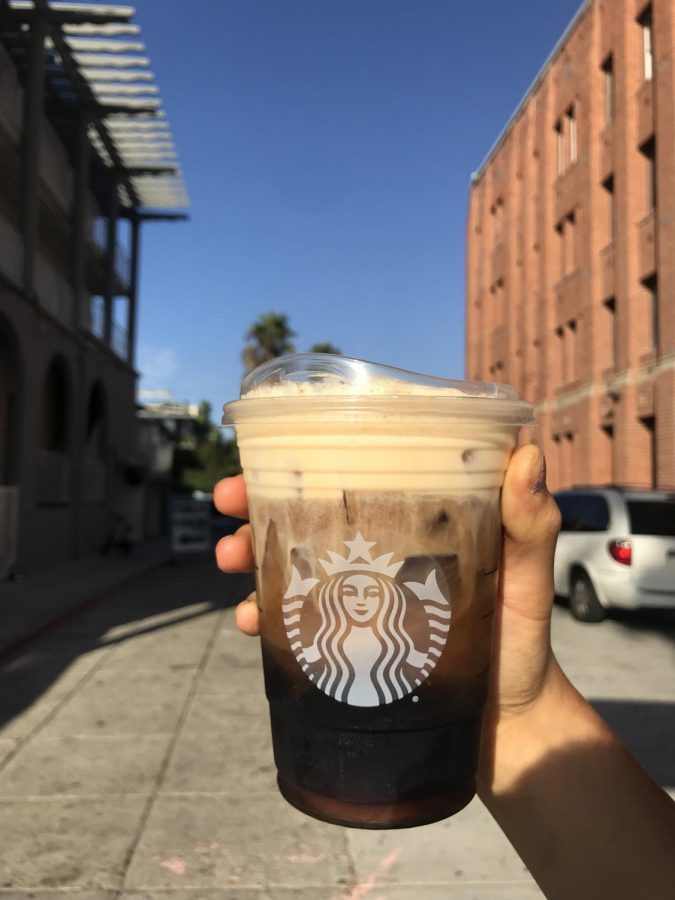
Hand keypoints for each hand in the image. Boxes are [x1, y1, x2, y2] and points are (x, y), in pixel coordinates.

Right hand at [213, 445, 561, 792]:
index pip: (357, 476)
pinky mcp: (344, 642)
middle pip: (308, 514)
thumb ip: (531, 525)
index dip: (311, 457)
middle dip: (258, 501)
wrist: (506, 728)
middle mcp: (378, 554)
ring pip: (289, 563)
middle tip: (228, 502)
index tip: (271, 449)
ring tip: (230, 559)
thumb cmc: (522, 643)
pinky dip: (265, 614)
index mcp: (415, 524)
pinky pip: (293, 621)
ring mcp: (356, 599)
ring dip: (249, 554)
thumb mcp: (528, 579)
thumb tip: (530, 453)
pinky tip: (252, 620)